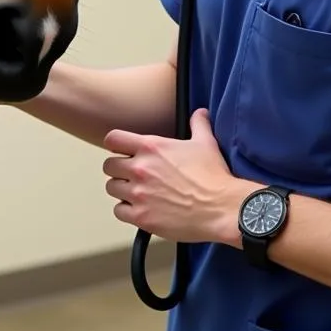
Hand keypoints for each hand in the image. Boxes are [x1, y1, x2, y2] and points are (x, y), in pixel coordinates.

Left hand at [102, 108, 249, 245]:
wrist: (221, 208)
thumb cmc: (213, 177)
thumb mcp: (205, 143)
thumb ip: (198, 124)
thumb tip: (200, 113)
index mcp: (151, 147)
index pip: (113, 139)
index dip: (115, 145)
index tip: (121, 150)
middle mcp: (140, 168)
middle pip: (108, 166)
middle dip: (118, 169)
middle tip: (131, 174)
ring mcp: (139, 194)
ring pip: (111, 188)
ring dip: (122, 190)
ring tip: (136, 192)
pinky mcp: (142, 217)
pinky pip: (119, 211)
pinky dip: (127, 210)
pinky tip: (140, 208)